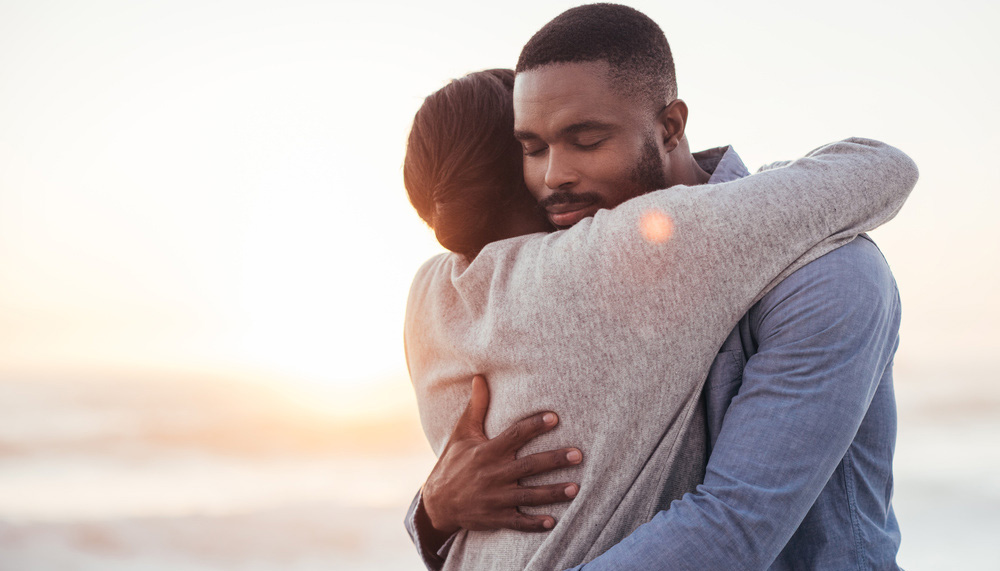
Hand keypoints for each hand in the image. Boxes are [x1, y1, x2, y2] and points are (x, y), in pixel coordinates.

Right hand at [422, 375, 581, 535]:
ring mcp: (494, 498)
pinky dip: (533, 523)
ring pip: (528, 496)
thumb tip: (480, 377)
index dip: (534, 426)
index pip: (515, 436)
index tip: (554, 417)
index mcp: (487, 452)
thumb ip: (476, 407)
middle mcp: (492, 475)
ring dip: (552, 493)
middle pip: (529, 466)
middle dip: (554, 460)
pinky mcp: (495, 518)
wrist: (436, 503)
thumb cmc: (453, 463)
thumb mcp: (462, 433)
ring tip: (575, 488)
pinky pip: (517, 522)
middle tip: (578, 454)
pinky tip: (552, 521)